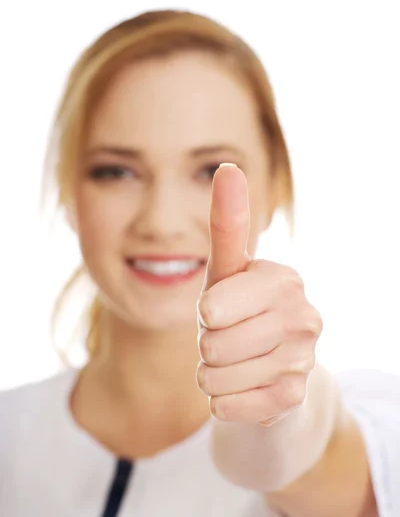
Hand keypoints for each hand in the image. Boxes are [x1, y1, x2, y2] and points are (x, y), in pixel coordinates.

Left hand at [196, 164, 322, 425]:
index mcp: (283, 280)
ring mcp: (303, 359)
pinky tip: (243, 387)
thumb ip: (228, 223)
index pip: (215, 306)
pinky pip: (228, 404)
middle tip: (228, 337)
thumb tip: (228, 167)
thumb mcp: (228, 271)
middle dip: (208, 344)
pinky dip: (223, 400)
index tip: (219, 310)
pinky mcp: (294, 398)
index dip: (208, 312)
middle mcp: (303, 316)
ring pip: (217, 375)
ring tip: (235, 361)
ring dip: (212, 374)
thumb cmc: (240, 312)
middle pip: (213, 343)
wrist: (268, 371)